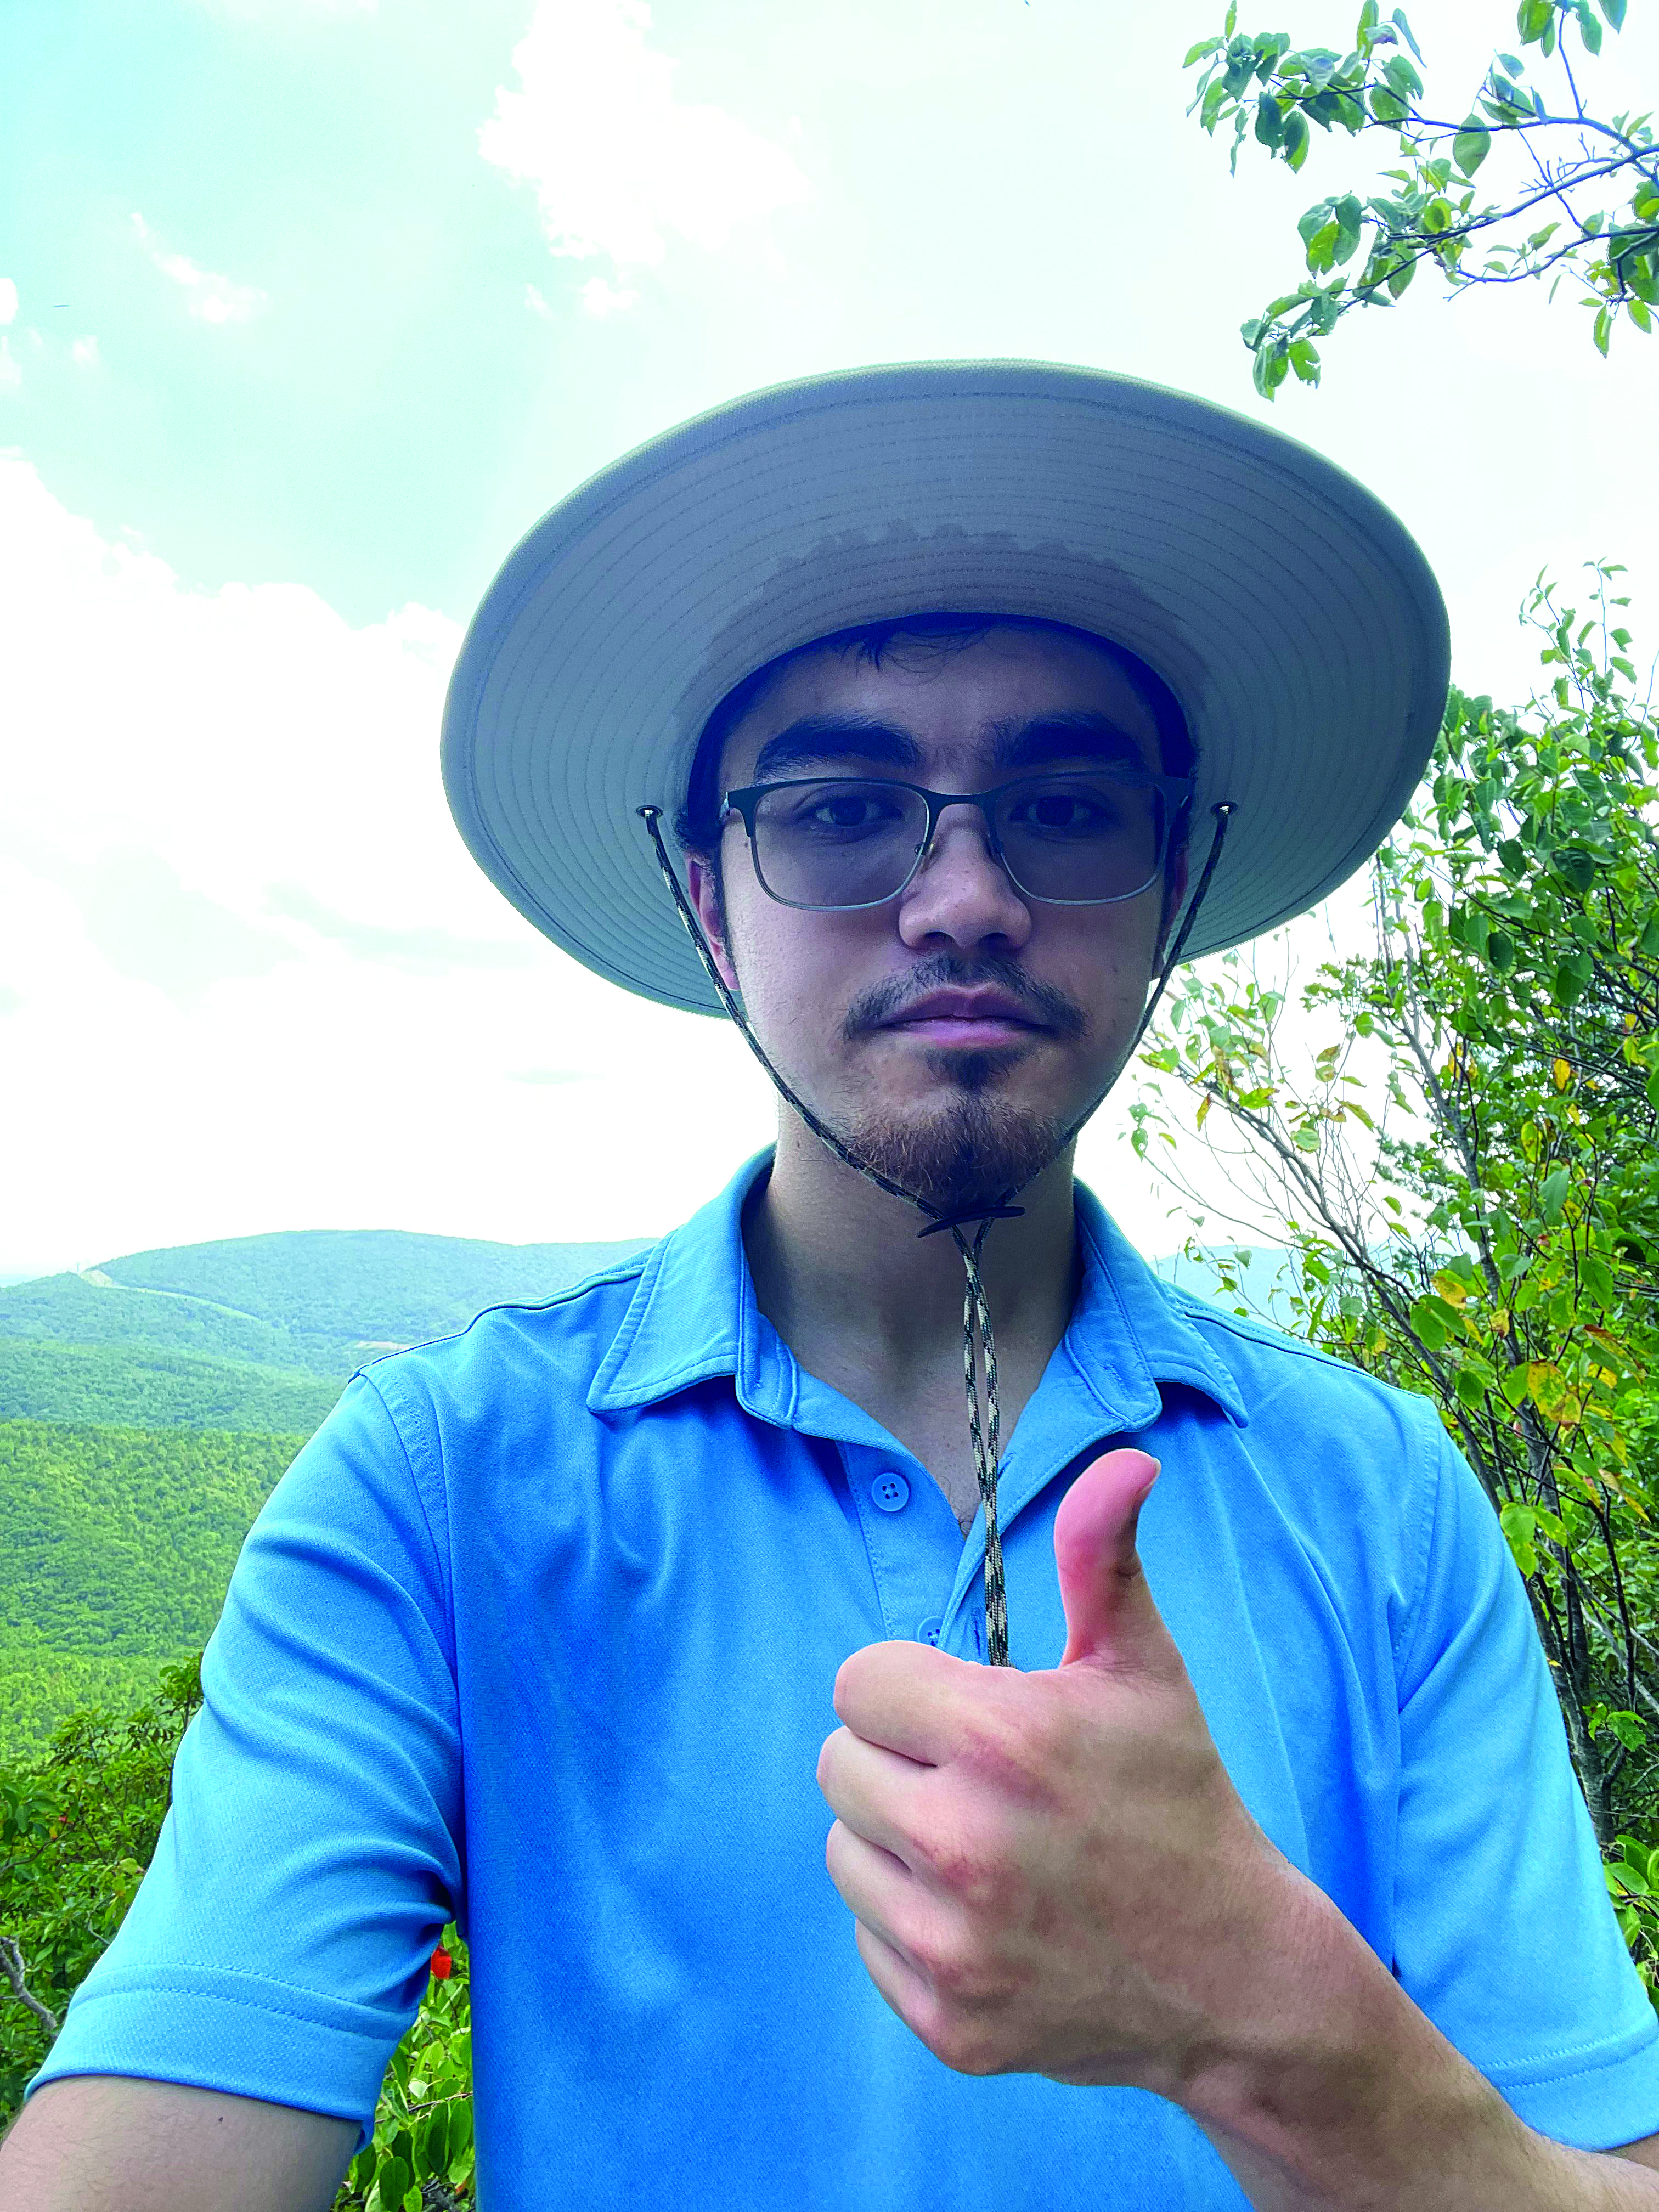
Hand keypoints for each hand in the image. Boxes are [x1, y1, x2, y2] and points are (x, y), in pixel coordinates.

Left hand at [816, 1447, 1298, 2093]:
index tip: (971, 1713)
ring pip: (843, 1849)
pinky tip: (987, 1916)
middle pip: (837, 1762)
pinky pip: (868, 1936)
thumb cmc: (1179, 1797)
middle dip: (900, 1758)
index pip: (858, 1682)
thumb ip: (1105, 1558)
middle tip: (981, 1781)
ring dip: (896, 1839)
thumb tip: (1127, 1461)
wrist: (1236, 1973)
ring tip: (984, 1846)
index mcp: (1003, 1740)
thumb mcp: (1145, 1669)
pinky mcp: (946, 2022)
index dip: (913, 1689)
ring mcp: (952, 1945)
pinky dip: (911, 1922)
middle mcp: (965, 1844)